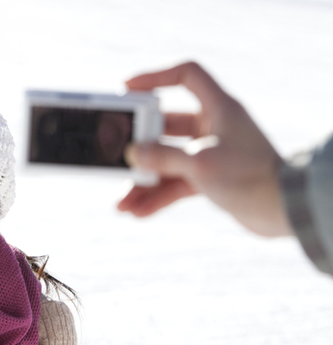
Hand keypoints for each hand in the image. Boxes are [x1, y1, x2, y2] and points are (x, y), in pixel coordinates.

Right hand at [117, 61, 292, 236]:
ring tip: (122, 202)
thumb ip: (162, 157)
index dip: (155, 77)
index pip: (186, 75)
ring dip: (144, 181)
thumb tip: (133, 154)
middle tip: (118, 158)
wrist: (283, 210)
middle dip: (140, 147)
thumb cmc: (249, 178)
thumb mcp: (198, 163)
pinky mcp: (211, 177)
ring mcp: (211, 152)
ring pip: (167, 161)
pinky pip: (175, 183)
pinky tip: (138, 211)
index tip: (127, 88)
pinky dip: (158, 196)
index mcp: (219, 108)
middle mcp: (214, 126)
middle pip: (165, 126)